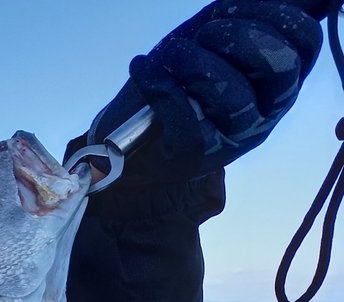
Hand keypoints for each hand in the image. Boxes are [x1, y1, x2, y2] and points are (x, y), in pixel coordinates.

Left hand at [88, 0, 328, 183]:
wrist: (128, 134)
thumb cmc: (178, 78)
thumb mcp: (217, 36)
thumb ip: (255, 12)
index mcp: (280, 77)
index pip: (305, 39)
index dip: (272, 11)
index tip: (230, 7)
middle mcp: (267, 110)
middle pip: (279, 65)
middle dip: (238, 36)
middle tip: (205, 34)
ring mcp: (235, 137)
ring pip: (235, 97)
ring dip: (196, 62)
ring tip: (172, 54)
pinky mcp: (196, 154)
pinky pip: (186, 119)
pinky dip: (158, 84)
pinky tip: (143, 66)